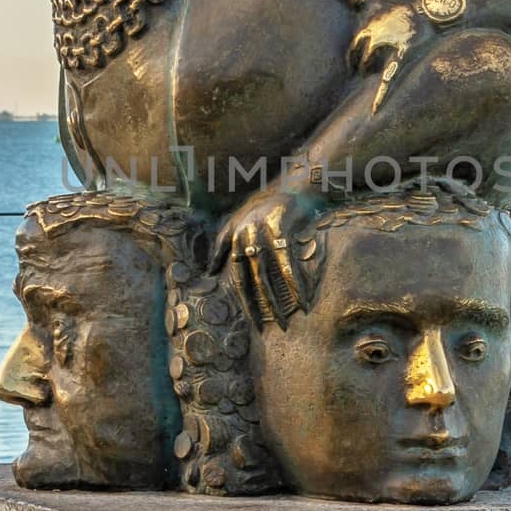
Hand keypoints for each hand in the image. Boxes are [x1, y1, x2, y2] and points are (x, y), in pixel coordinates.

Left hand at [210, 184, 319, 328]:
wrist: (292, 183)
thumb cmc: (262, 205)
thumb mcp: (235, 220)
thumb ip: (221, 244)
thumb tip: (208, 270)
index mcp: (234, 240)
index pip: (238, 279)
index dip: (247, 303)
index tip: (256, 324)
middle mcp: (245, 238)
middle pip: (254, 280)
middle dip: (264, 307)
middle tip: (276, 328)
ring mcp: (262, 233)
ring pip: (269, 274)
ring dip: (281, 299)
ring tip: (290, 319)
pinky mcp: (281, 228)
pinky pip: (288, 261)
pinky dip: (295, 281)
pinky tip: (303, 298)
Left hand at [337, 0, 425, 113]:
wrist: (426, 13)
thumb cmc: (396, 8)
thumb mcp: (370, 1)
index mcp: (367, 28)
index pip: (353, 49)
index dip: (353, 58)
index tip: (354, 63)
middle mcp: (375, 37)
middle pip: (360, 60)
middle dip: (360, 67)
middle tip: (363, 70)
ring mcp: (389, 47)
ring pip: (371, 69)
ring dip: (370, 74)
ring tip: (375, 74)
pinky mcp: (403, 57)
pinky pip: (389, 79)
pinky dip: (380, 98)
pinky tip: (373, 112)